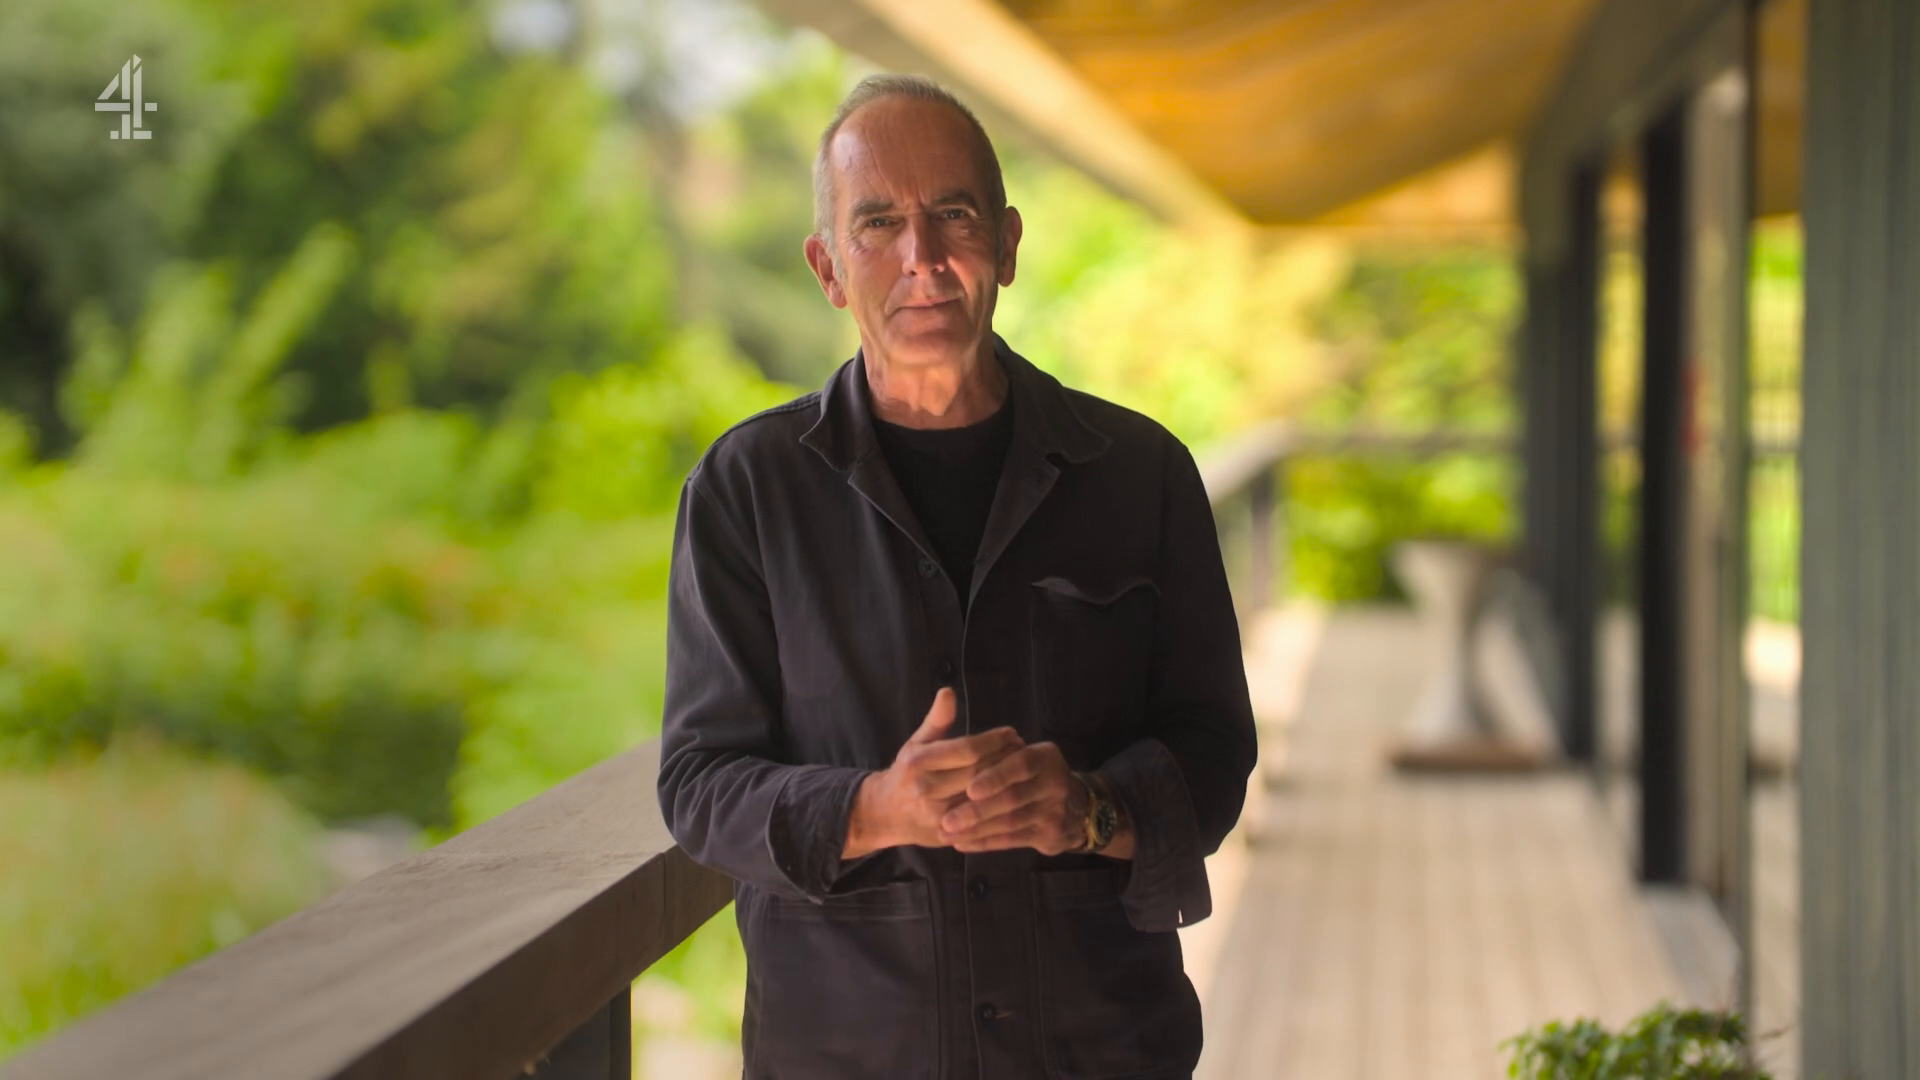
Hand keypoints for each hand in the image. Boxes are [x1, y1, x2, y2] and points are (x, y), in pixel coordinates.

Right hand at [843, 687, 1023, 857]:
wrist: (886, 814)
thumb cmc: (907, 773)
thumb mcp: (916, 743)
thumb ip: (936, 720)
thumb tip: (948, 691)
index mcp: (918, 763)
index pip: (966, 750)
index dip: (993, 740)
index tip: (1012, 733)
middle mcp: (926, 789)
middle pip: (978, 774)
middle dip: (1005, 759)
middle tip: (1024, 749)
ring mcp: (937, 816)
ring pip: (983, 799)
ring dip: (1007, 783)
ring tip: (1023, 769)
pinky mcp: (948, 835)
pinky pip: (981, 821)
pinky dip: (1001, 807)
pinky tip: (1013, 794)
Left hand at [938, 741, 1087, 855]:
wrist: (1076, 806)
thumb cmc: (1032, 772)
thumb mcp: (1022, 751)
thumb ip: (991, 745)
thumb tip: (949, 708)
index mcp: (1046, 756)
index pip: (1021, 765)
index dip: (996, 777)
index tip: (970, 789)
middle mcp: (1055, 782)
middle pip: (1013, 798)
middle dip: (977, 811)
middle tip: (946, 821)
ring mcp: (1055, 811)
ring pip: (1010, 823)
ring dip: (975, 830)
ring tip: (946, 834)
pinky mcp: (1050, 835)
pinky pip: (1012, 841)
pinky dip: (985, 842)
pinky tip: (962, 843)